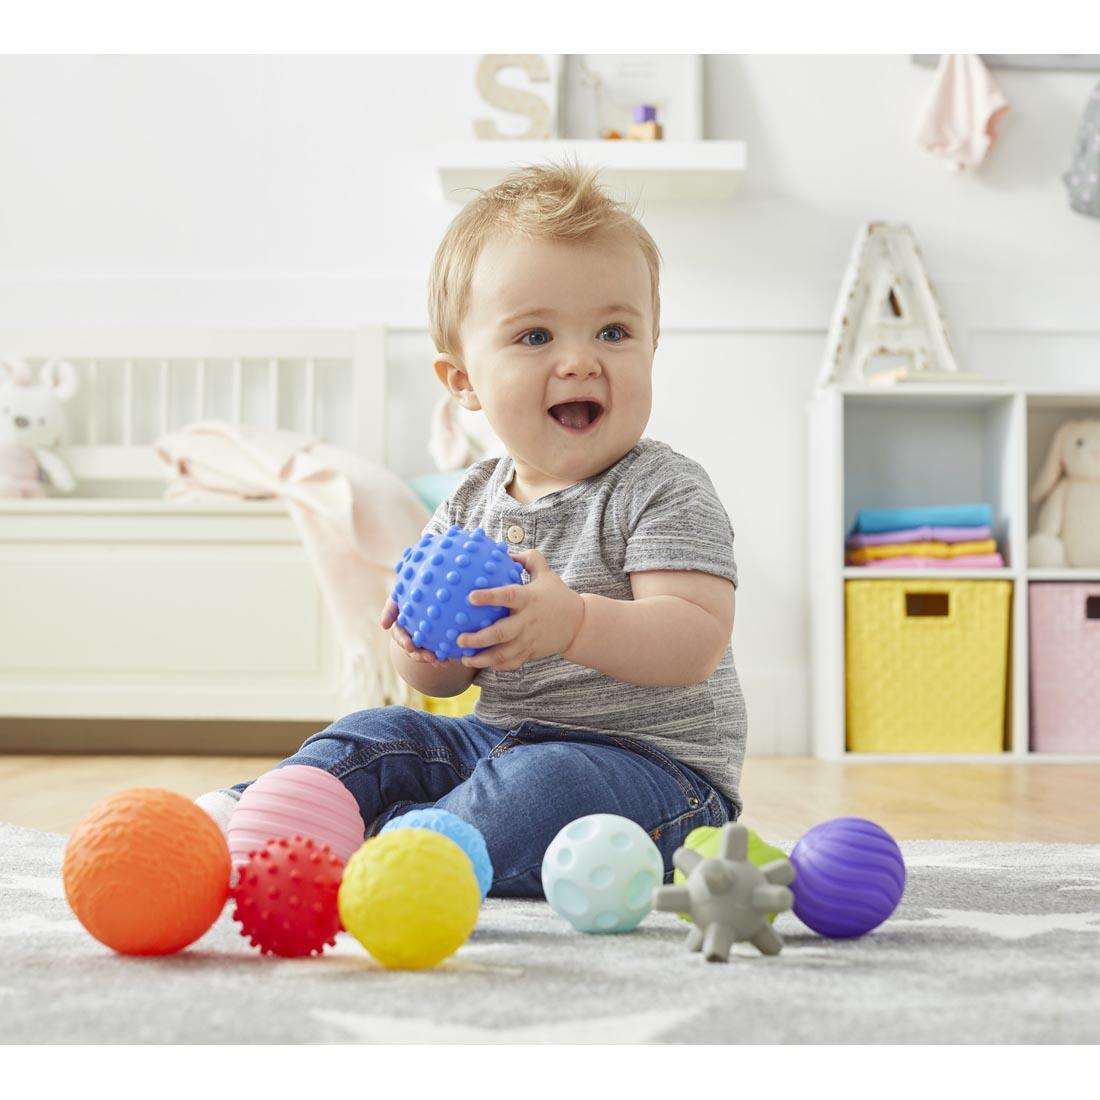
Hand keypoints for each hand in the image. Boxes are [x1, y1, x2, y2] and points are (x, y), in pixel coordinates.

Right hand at [380, 597, 451, 667]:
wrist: (431, 589)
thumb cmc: (411, 590)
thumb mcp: (398, 596)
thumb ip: (390, 608)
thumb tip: (383, 625)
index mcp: (401, 627)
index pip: (400, 636)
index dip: (404, 642)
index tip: (410, 646)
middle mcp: (411, 637)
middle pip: (413, 650)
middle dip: (419, 656)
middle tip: (429, 657)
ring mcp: (424, 641)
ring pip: (426, 654)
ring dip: (432, 659)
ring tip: (441, 662)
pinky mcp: (437, 642)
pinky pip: (439, 652)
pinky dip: (443, 658)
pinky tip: (449, 660)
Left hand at [457, 549, 584, 671]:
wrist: (579, 624)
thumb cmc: (558, 596)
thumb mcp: (547, 574)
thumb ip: (529, 559)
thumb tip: (507, 551)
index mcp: (529, 599)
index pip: (508, 596)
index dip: (489, 597)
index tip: (470, 597)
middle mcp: (527, 621)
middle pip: (501, 632)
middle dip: (478, 638)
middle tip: (459, 638)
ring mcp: (529, 640)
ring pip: (503, 654)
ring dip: (482, 658)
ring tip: (465, 658)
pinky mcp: (531, 653)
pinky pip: (511, 663)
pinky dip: (496, 665)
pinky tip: (481, 663)